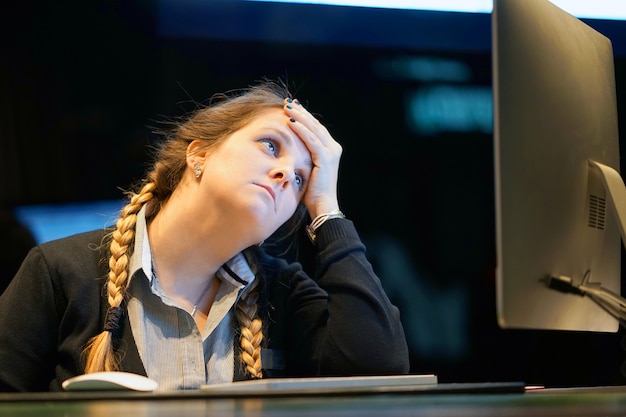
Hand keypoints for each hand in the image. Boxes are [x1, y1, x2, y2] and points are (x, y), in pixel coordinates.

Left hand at [283, 98, 342, 218]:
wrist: (323, 206)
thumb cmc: (312, 192)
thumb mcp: (307, 169)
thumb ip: (303, 156)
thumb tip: (288, 147)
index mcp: (330, 149)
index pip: (316, 127)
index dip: (304, 115)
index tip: (292, 106)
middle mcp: (333, 148)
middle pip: (315, 124)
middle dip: (300, 112)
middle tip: (287, 102)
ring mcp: (331, 153)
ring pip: (313, 129)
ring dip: (299, 117)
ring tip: (287, 108)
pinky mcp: (325, 159)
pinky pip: (311, 141)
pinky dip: (301, 131)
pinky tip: (291, 123)